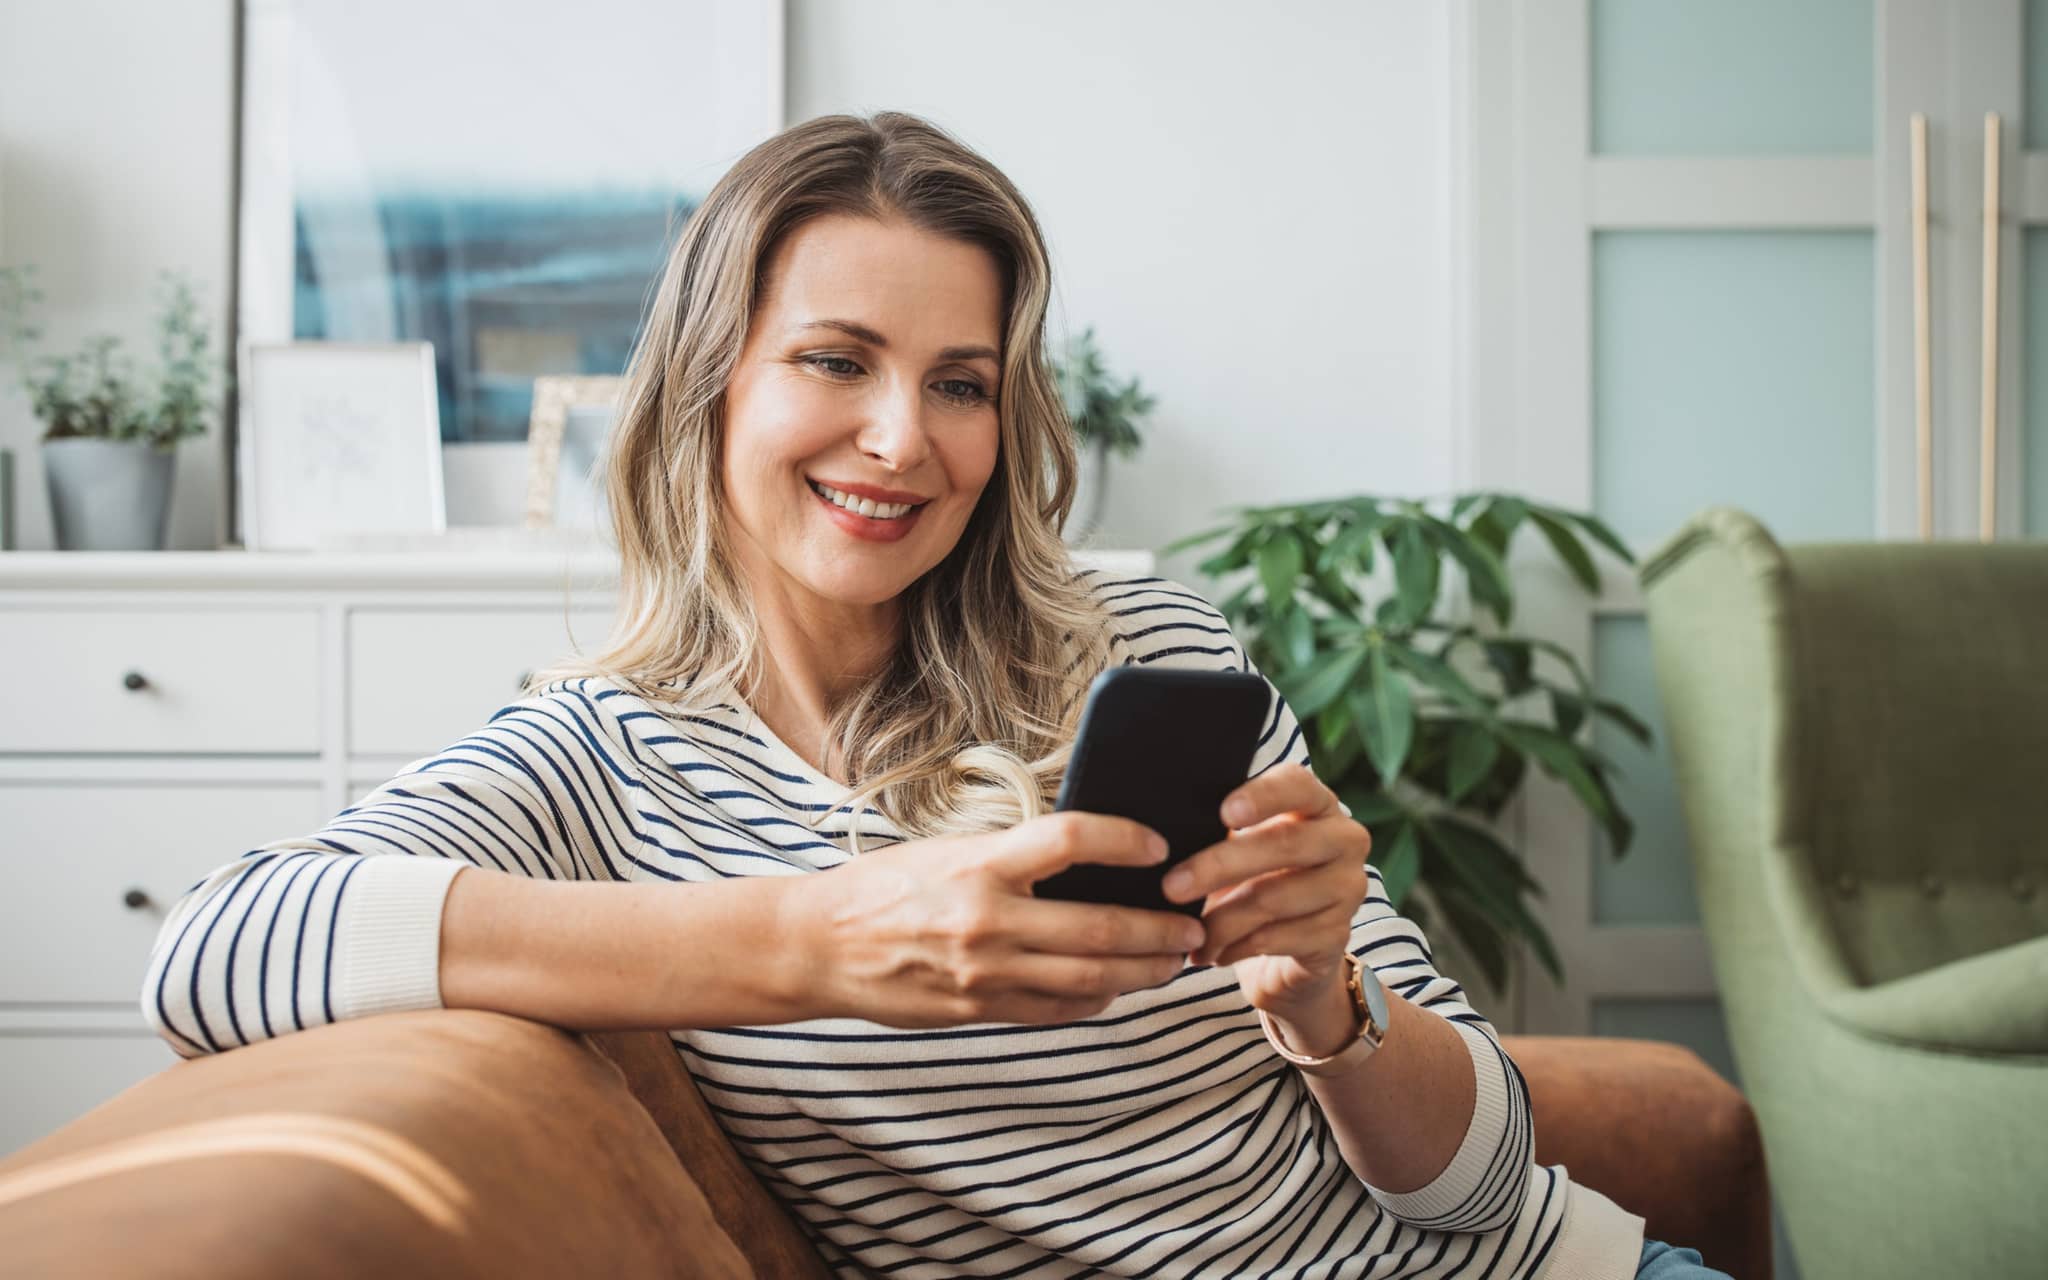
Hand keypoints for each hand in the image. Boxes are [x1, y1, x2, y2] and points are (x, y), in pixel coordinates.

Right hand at [789, 812, 1208, 1028]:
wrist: (819, 946)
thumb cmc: (885, 887)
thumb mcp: (948, 850)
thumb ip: (1012, 857)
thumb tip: (1088, 856)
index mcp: (979, 864)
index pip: (1070, 839)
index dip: (1124, 839)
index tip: (1158, 842)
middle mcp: (986, 920)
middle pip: (1098, 927)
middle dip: (1158, 930)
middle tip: (1194, 926)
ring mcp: (984, 973)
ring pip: (1089, 980)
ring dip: (1142, 972)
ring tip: (1172, 961)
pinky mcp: (978, 1009)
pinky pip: (1055, 1011)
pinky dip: (1096, 1001)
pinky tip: (1116, 989)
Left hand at [1161, 763, 1372, 1019]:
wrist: (1290, 949)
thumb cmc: (1255, 879)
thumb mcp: (1240, 847)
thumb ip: (1220, 829)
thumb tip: (1161, 828)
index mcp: (1318, 803)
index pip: (1298, 784)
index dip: (1263, 796)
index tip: (1224, 812)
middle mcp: (1344, 839)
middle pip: (1283, 844)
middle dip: (1220, 866)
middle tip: (1171, 887)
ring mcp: (1347, 888)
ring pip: (1274, 899)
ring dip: (1220, 920)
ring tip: (1186, 933)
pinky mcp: (1337, 934)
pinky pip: (1277, 939)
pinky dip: (1235, 947)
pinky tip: (1212, 953)